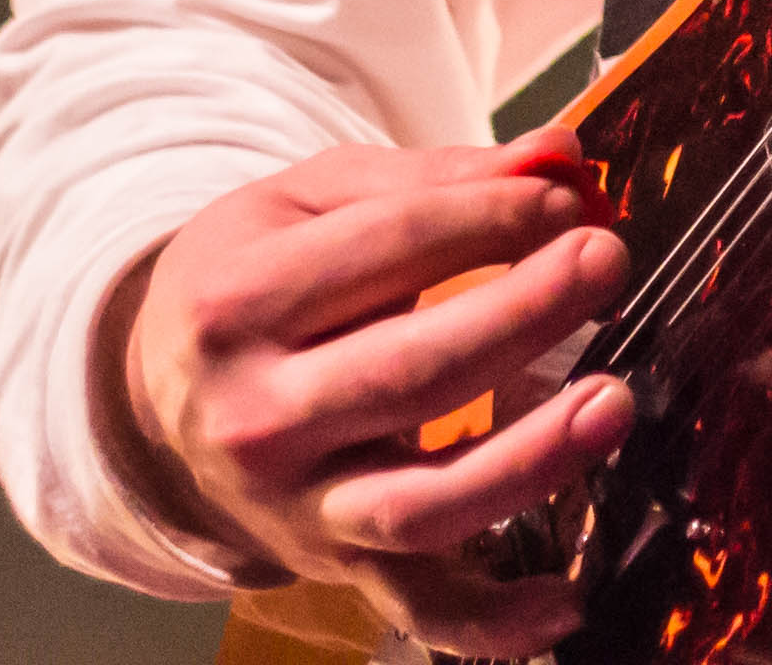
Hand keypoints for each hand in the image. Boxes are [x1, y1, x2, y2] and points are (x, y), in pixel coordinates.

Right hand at [104, 134, 637, 655]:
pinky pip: (418, 609)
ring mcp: (296, 506)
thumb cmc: (254, 281)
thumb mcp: (309, 204)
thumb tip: (560, 155)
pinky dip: (492, 623)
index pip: (387, 252)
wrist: (160, 397)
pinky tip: (566, 600)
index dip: (491, 218)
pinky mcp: (334, 566)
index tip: (565, 197)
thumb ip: (434, 178)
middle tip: (604, 261)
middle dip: (522, 314)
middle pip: (410, 372)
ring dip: (528, 459)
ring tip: (611, 400)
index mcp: (237, 304)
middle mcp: (257, 418)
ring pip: (421, 504)